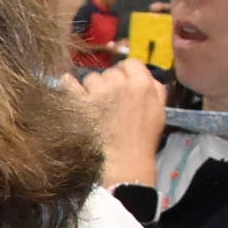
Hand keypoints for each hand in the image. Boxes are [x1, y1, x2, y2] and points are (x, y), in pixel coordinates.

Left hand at [72, 61, 167, 186]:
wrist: (125, 163)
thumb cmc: (143, 141)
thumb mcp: (160, 112)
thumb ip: (156, 90)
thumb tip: (146, 77)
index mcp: (142, 84)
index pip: (130, 64)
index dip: (126, 72)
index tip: (122, 82)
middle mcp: (119, 84)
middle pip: (110, 72)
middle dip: (109, 83)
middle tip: (110, 100)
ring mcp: (97, 94)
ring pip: (90, 78)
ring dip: (91, 88)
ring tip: (94, 104)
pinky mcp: (79, 104)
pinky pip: (69, 84)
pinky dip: (67, 84)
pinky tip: (68, 86)